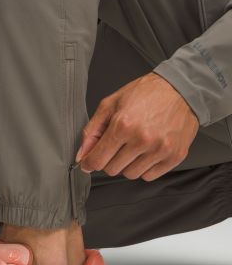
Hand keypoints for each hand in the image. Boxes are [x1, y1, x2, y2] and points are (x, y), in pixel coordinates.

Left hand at [76, 72, 198, 180]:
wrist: (182, 88)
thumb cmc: (147, 93)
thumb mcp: (111, 104)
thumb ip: (92, 131)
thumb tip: (82, 155)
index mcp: (123, 125)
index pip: (97, 160)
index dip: (89, 163)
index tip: (89, 161)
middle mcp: (142, 139)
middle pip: (112, 170)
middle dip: (110, 160)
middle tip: (118, 145)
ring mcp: (160, 150)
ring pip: (130, 175)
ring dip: (127, 164)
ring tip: (135, 146)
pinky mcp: (174, 157)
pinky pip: (149, 176)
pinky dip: (145, 167)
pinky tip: (147, 151)